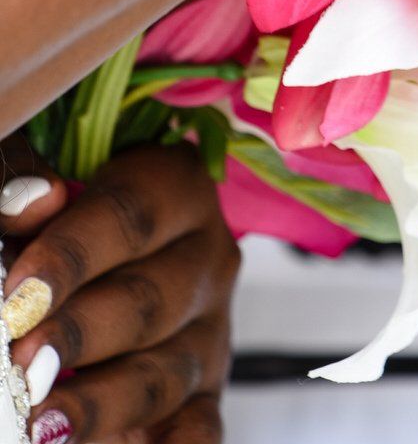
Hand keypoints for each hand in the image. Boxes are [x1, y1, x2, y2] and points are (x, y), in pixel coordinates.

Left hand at [1, 143, 237, 443]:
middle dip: (77, 335)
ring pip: (163, 374)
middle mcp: (206, 257)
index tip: (17, 295)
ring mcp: (210, 331)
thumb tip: (28, 200)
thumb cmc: (67, 226)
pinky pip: (200, 431)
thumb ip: (24, 196)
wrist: (110, 270)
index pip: (129, 217)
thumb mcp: (48, 200)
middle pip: (148, 301)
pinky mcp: (206, 393)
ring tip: (37, 424)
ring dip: (98, 404)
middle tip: (21, 360)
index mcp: (176, 187)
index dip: (70, 255)